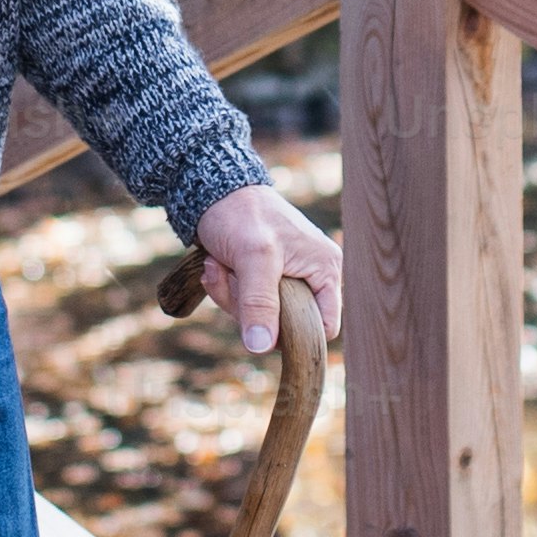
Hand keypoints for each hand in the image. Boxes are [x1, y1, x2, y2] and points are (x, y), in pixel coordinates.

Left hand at [192, 181, 340, 357]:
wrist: (212, 189)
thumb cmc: (241, 215)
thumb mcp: (253, 259)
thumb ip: (259, 303)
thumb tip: (261, 347)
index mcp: (324, 268)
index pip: (323, 327)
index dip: (294, 335)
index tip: (262, 326)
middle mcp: (311, 274)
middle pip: (284, 324)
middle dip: (249, 307)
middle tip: (232, 278)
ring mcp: (285, 276)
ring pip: (259, 315)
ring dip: (231, 295)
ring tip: (219, 265)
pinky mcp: (261, 277)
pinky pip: (244, 302)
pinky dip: (226, 288)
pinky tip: (215, 265)